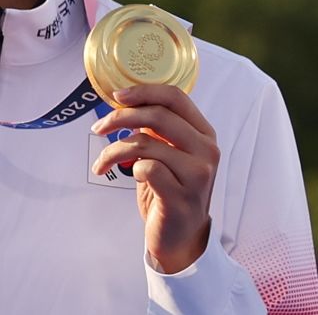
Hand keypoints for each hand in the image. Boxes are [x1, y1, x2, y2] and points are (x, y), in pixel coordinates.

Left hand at [91, 85, 220, 273]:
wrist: (182, 236)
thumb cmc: (172, 191)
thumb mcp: (171, 154)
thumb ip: (159, 130)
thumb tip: (128, 104)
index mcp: (204, 134)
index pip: (176, 97)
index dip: (144, 91)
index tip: (117, 96)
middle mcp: (206, 150)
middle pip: (159, 115)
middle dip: (121, 117)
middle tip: (99, 127)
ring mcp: (198, 173)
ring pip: (146, 143)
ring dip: (114, 150)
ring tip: (103, 162)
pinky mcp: (182, 196)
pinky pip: (147, 169)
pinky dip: (130, 169)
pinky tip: (129, 176)